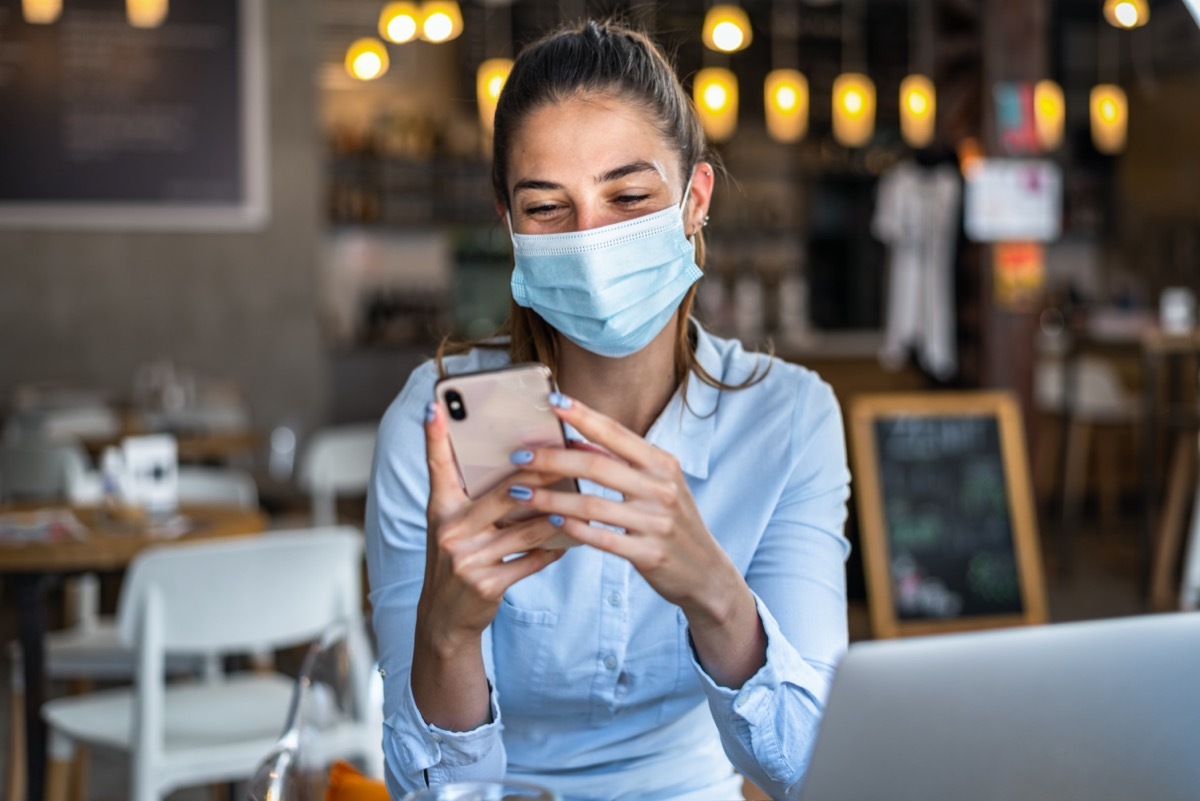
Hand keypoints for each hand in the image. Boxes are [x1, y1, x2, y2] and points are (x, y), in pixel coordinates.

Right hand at [411, 401, 564, 729]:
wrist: (445, 617)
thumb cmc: (459, 559)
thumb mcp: (455, 525)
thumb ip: (476, 496)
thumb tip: (522, 464)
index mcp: (440, 509)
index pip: (436, 464)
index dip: (434, 434)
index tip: (436, 404)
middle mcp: (449, 530)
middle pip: (505, 491)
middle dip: (542, 474)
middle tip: (568, 456)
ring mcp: (467, 558)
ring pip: (527, 526)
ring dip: (556, 515)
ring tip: (578, 502)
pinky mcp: (486, 584)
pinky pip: (532, 559)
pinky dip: (553, 549)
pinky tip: (566, 542)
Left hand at [508, 392, 765, 685]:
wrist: (706, 572)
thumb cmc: (673, 522)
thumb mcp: (657, 485)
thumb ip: (621, 462)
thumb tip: (576, 439)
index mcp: (662, 464)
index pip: (616, 432)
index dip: (582, 415)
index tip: (552, 400)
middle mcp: (662, 488)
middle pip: (596, 465)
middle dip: (552, 458)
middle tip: (519, 456)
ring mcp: (657, 522)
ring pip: (592, 504)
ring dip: (551, 496)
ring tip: (521, 493)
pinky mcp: (649, 554)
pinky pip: (601, 538)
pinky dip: (572, 528)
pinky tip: (550, 520)